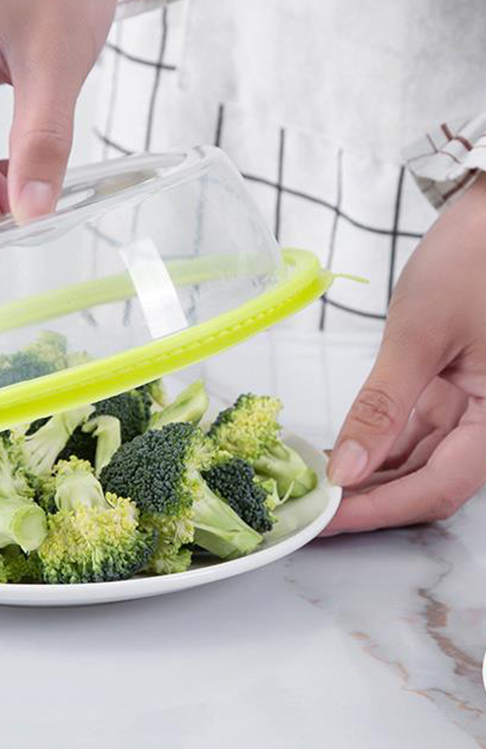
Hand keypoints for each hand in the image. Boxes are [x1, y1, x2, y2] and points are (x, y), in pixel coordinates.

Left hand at [324, 175, 485, 533]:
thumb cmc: (472, 259)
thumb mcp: (419, 334)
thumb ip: (383, 406)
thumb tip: (347, 470)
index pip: (437, 487)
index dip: (378, 509)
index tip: (326, 519)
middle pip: (429, 483)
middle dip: (369, 501)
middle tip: (310, 511)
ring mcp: (474, 409)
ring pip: (419, 463)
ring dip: (369, 478)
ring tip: (316, 487)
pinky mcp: (454, 393)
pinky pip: (414, 433)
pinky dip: (377, 446)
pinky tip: (340, 453)